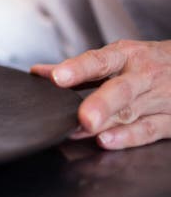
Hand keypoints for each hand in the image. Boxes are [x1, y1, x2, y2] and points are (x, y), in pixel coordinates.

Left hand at [31, 40, 170, 149]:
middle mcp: (143, 76)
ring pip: (131, 113)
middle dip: (100, 103)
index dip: (78, 69)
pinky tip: (106, 141)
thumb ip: (78, 68)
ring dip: (106, 124)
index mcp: (126, 56)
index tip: (57, 77)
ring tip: (83, 130)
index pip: (99, 61)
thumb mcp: (117, 56)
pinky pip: (148, 130)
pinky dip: (127, 137)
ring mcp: (159, 99)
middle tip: (82, 116)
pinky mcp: (170, 120)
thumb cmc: (147, 63)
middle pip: (120, 90)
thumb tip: (39, 73)